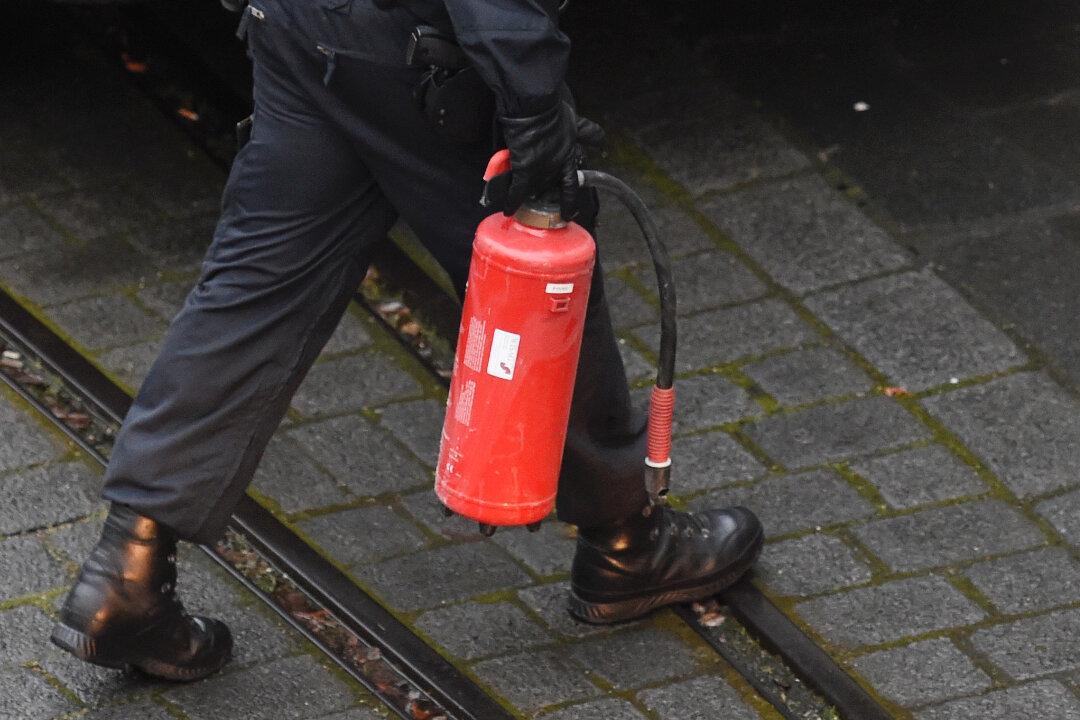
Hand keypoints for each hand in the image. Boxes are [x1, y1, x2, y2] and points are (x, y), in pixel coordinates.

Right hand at [498, 101, 603, 219]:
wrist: (535, 109)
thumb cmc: (554, 112)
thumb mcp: (575, 124)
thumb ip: (587, 134)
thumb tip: (600, 139)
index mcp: (569, 158)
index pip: (572, 184)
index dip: (570, 201)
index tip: (570, 212)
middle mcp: (557, 168)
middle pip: (553, 190)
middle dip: (550, 198)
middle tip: (545, 205)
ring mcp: (542, 171)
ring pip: (535, 192)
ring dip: (530, 197)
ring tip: (524, 205)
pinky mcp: (525, 172)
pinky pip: (518, 192)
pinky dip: (512, 201)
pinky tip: (509, 209)